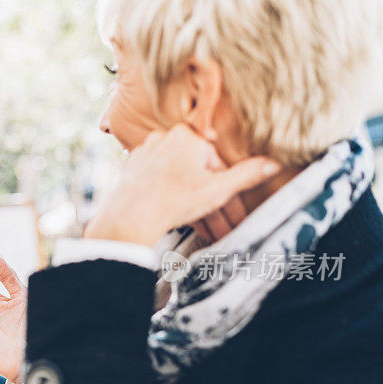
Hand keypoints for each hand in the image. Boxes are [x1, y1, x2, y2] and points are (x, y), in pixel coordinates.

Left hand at [84, 124, 280, 245]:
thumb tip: (273, 163)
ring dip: (194, 204)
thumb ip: (246, 175)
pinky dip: (170, 198)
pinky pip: (158, 182)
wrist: (129, 217)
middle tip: (222, 227)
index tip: (235, 214)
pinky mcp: (131, 169)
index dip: (229, 193)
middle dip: (213, 203)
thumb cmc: (172, 201)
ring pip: (178, 179)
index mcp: (187, 136)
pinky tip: (177, 217)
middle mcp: (164, 139)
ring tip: (203, 228)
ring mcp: (145, 153)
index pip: (217, 165)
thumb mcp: (218, 189)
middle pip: (197, 174)